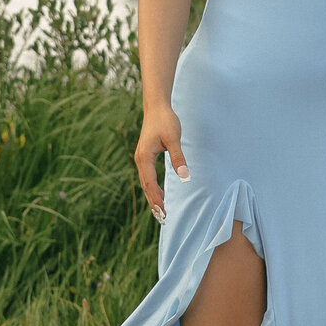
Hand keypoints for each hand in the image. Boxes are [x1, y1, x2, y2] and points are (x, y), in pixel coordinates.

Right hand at [133, 105, 187, 222]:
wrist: (156, 107)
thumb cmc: (165, 121)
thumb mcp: (174, 139)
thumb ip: (178, 158)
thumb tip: (185, 176)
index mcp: (145, 157)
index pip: (150, 183)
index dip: (156, 198)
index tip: (163, 211)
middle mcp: (140, 160)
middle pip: (145, 186)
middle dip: (153, 202)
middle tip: (162, 218)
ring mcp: (141, 159)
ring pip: (145, 183)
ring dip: (152, 197)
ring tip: (160, 212)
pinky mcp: (145, 157)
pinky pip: (147, 177)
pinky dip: (152, 188)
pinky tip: (159, 195)